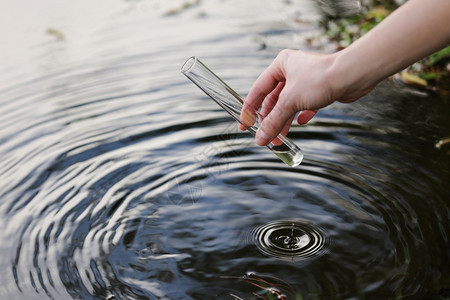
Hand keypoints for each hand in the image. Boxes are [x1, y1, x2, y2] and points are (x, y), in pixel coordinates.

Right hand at [240, 49, 368, 145]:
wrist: (352, 76)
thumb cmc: (320, 80)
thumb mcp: (290, 102)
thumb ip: (273, 121)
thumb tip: (260, 139)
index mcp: (280, 65)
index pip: (258, 89)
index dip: (250, 109)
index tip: (244, 124)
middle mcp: (292, 70)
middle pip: (273, 99)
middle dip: (269, 119)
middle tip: (264, 136)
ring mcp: (306, 80)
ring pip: (289, 104)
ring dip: (284, 121)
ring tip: (280, 138)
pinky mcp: (319, 89)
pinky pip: (305, 104)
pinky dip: (301, 114)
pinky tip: (301, 122)